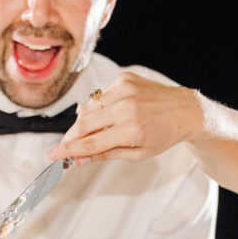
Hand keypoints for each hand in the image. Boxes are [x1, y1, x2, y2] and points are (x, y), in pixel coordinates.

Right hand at [49, 72, 202, 164]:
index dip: (68, 150)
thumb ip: (105, 155)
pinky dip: (99, 107)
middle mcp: (128, 107)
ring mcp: (125, 89)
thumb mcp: (138, 153)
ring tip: (96, 131)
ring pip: (88, 108)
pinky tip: (111, 113)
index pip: (90, 142)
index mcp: (132, 130)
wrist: (184, 110)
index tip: (52, 155)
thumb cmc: (163, 135)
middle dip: (71, 137)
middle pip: (84, 123)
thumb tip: (78, 159)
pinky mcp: (124, 79)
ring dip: (84, 122)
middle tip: (64, 146)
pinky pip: (99, 95)